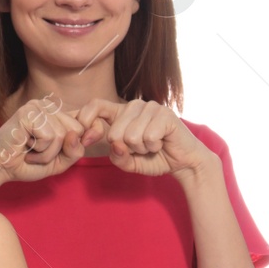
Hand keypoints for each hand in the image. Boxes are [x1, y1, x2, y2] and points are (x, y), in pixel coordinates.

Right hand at [0, 97, 86, 190]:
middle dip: (59, 150)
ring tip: (30, 151)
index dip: (86, 137)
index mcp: (56, 113)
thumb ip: (76, 150)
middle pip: (76, 130)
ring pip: (63, 135)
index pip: (85, 120)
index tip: (72, 150)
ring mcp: (37, 107)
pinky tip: (25, 147)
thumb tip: (75, 135)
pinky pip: (50, 137)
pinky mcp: (29, 113)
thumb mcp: (60, 161)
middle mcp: (47, 105)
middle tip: (38, 152)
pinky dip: (40, 151)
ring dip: (47, 153)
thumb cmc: (26, 163)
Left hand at [77, 99, 212, 178]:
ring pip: (131, 136)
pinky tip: (161, 143)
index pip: (95, 105)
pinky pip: (148, 137)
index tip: (86, 140)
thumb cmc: (153, 158)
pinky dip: (154, 146)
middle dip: (127, 149)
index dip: (86, 120)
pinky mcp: (165, 114)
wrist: (182, 161)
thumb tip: (116, 145)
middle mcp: (133, 106)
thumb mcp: (128, 163)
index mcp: (120, 112)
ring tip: (152, 145)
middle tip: (141, 148)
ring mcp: (150, 107)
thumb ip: (117, 157)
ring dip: (142, 148)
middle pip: (114, 133)